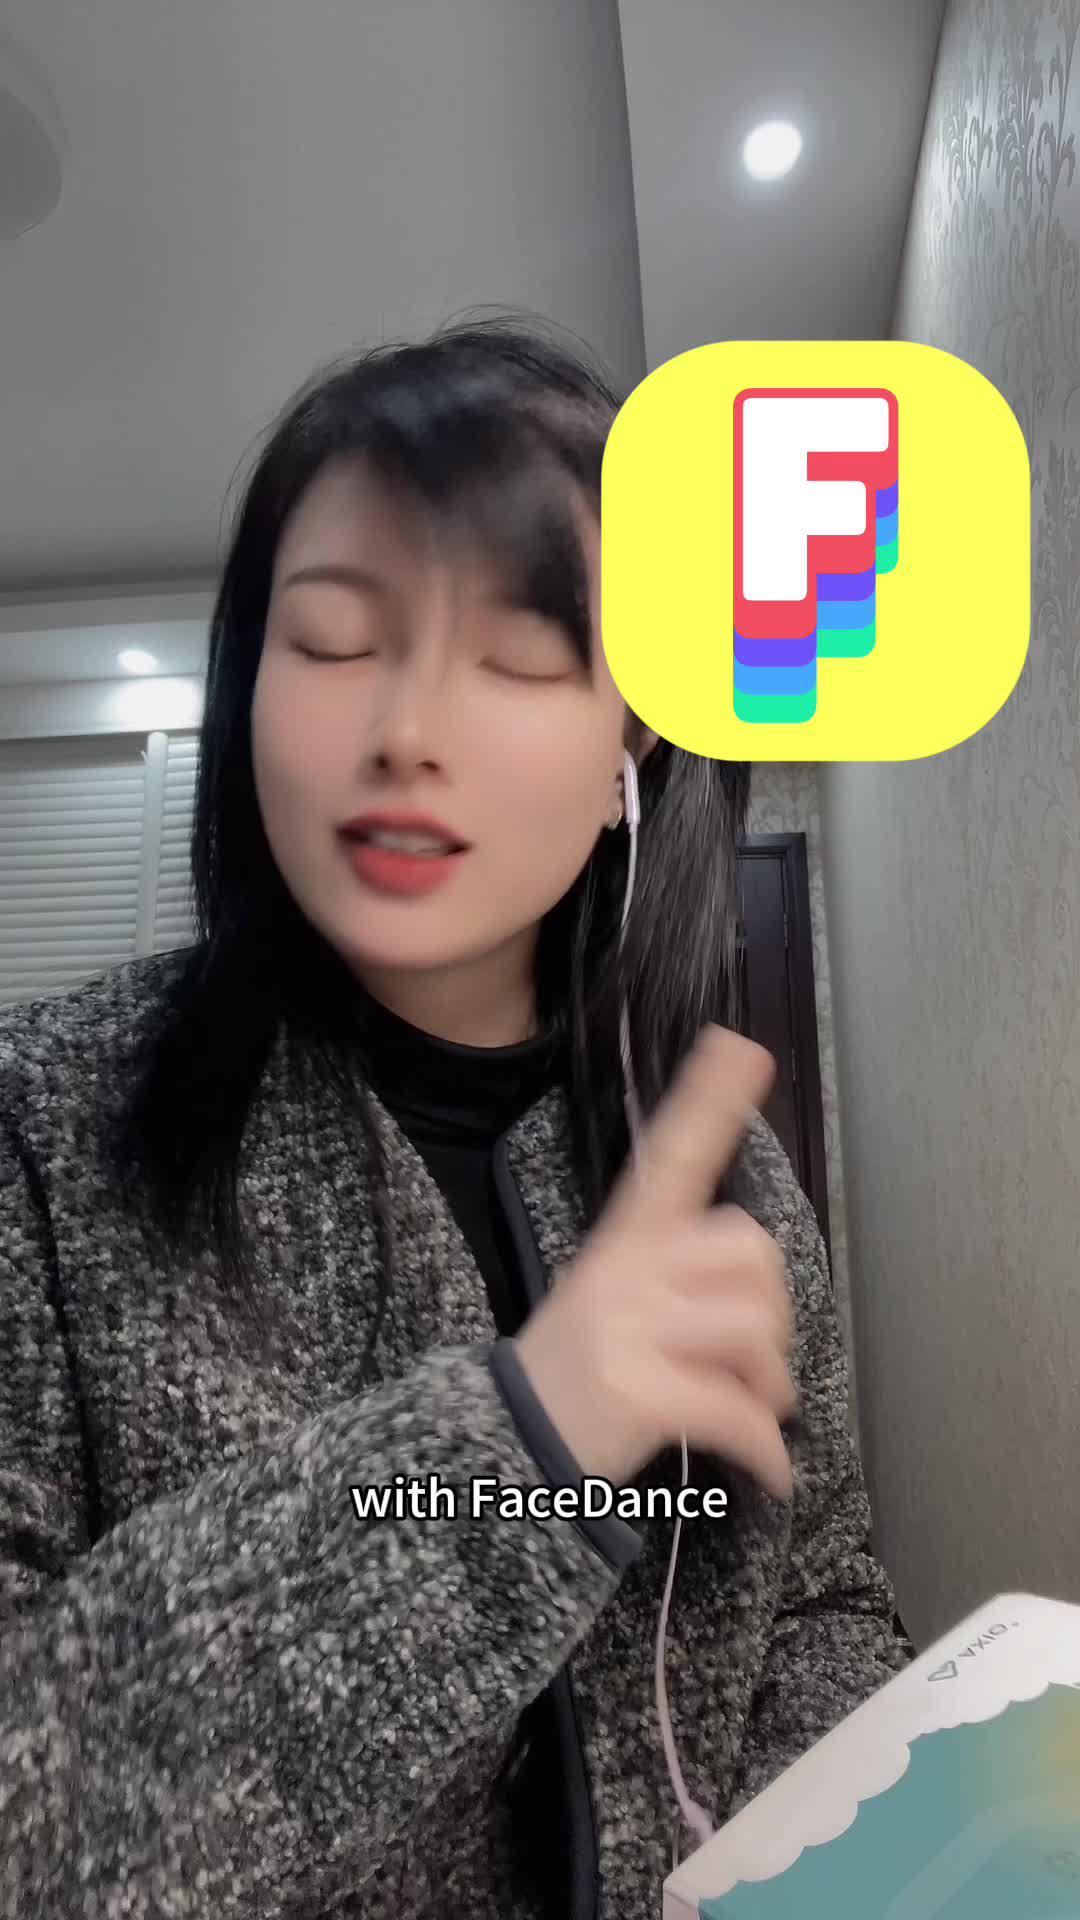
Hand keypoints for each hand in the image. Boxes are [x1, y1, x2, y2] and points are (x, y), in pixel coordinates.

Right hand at [514, 1025, 796, 1496]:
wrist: (507, 1440)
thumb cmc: (582, 1367)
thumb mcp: (615, 1295)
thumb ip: (682, 1270)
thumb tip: (765, 1281)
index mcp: (626, 1240)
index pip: (670, 1156)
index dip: (707, 1102)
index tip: (741, 1048)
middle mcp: (627, 1271)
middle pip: (751, 1254)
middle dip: (774, 1310)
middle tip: (757, 1353)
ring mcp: (629, 1329)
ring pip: (753, 1328)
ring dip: (771, 1382)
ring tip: (751, 1404)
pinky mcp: (639, 1391)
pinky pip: (737, 1411)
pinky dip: (766, 1449)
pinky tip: (769, 1468)